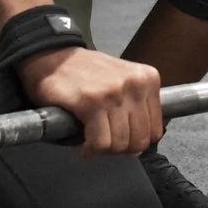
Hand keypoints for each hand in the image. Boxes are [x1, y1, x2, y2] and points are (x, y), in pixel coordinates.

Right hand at [16, 45, 164, 154]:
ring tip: (91, 141)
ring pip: (119, 144)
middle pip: (139, 141)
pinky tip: (82, 145)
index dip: (136, 142)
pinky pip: (99, 143)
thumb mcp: (123, 80)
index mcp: (148, 79)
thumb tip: (140, 145)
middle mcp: (136, 84)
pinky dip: (89, 150)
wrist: (52, 57)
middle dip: (119, 149)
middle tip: (103, 143)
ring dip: (103, 150)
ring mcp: (114, 93)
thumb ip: (137, 106)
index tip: (119, 139)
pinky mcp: (92, 102)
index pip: (155, 130)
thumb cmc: (86, 73)